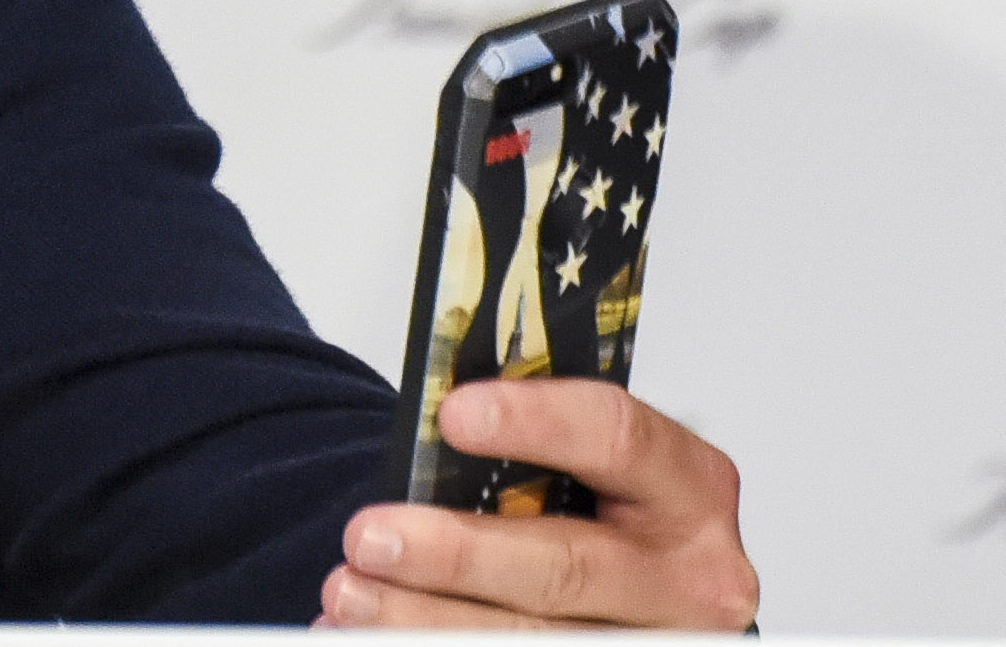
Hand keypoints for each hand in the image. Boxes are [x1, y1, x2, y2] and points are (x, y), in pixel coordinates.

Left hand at [319, 380, 757, 629]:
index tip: (452, 416)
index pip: (619, 438)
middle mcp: (691, 578)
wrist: (630, 590)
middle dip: (458, 555)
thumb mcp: (577, 467)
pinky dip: (436, 646)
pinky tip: (372, 632)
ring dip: (427, 619)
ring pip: (538, 638)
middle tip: (369, 537)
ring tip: (350, 594)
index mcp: (687, 486)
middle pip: (567, 567)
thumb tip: (423, 438)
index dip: (535, 422)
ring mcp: (658, 642)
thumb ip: (518, 453)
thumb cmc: (588, 509)